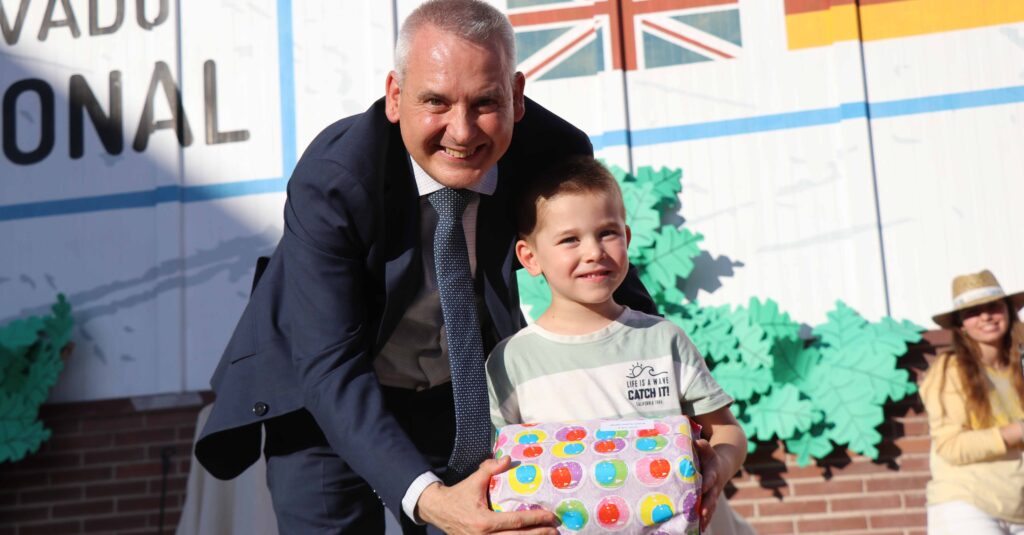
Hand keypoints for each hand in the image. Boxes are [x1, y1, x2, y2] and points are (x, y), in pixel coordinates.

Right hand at [416, 456, 559, 533]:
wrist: (438, 510)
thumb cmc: (458, 495)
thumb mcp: (474, 480)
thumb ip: (490, 469)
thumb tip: (508, 459)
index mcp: (484, 521)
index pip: (516, 521)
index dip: (535, 519)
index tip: (550, 516)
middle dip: (539, 534)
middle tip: (556, 529)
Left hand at [694, 438, 725, 531]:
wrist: (724, 465)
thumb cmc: (710, 456)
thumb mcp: (707, 450)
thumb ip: (703, 446)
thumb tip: (697, 442)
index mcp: (713, 472)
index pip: (710, 477)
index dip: (707, 482)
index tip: (703, 488)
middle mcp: (715, 485)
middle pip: (711, 496)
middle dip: (707, 505)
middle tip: (702, 513)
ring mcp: (713, 494)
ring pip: (710, 506)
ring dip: (706, 516)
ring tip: (700, 526)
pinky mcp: (710, 501)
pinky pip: (708, 511)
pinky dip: (704, 520)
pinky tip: (699, 530)